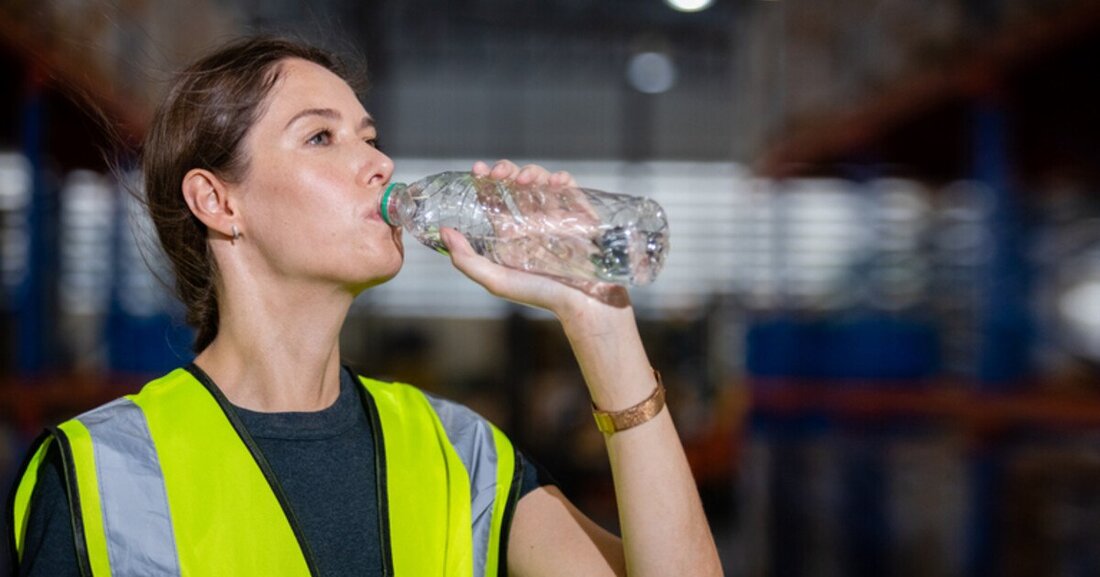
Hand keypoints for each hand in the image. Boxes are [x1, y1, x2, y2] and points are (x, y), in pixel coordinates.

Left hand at [441, 160, 630, 315]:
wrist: (583, 303)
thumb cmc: (540, 295)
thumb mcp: (496, 280)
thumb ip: (467, 260)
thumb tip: (443, 232)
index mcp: (512, 234)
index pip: (495, 200)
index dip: (485, 182)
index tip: (477, 170)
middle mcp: (533, 222)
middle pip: (516, 184)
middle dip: (506, 171)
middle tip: (499, 173)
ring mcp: (557, 217)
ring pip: (542, 181)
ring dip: (531, 172)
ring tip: (524, 179)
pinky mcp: (580, 215)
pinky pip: (572, 189)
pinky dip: (563, 180)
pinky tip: (555, 182)